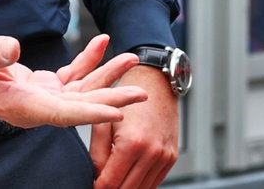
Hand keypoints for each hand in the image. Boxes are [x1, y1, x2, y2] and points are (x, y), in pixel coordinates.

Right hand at [0, 33, 146, 128]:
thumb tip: (13, 47)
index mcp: (20, 105)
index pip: (61, 114)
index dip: (90, 113)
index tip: (118, 113)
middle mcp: (35, 106)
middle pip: (80, 106)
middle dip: (111, 99)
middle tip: (141, 94)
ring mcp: (41, 97)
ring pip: (81, 90)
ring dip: (106, 75)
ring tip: (131, 58)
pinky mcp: (43, 86)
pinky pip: (72, 75)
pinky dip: (88, 60)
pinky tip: (102, 42)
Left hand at [90, 65, 178, 188]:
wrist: (157, 84)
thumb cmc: (128, 100)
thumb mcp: (104, 123)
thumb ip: (97, 155)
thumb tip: (96, 177)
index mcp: (132, 143)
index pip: (111, 182)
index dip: (98, 188)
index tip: (92, 186)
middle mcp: (152, 152)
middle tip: (101, 185)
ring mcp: (164, 156)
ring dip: (126, 188)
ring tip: (114, 180)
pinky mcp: (171, 157)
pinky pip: (154, 182)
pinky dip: (141, 183)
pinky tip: (129, 176)